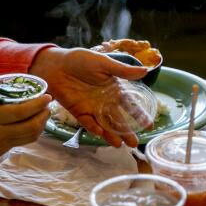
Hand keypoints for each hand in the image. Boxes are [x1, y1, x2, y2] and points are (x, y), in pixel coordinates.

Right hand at [0, 94, 51, 180]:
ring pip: (30, 137)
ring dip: (41, 125)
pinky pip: (21, 141)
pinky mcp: (0, 153)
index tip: (48, 96)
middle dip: (45, 115)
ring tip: (43, 114)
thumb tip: (6, 96)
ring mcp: (1, 146)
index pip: (22, 111)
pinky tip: (29, 123)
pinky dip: (30, 132)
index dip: (39, 104)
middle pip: (32, 126)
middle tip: (48, 105)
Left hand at [30, 47, 149, 146]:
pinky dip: (93, 128)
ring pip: (104, 124)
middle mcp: (105, 101)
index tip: (149, 125)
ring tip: (120, 145)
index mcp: (115, 89)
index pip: (130, 104)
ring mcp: (92, 108)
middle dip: (127, 131)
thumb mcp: (104, 63)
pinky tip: (100, 133)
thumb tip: (146, 71)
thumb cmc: (81, 60)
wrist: (57, 65)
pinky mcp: (79, 112)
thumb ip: (123, 70)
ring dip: (111, 134)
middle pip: (119, 119)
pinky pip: (87, 123)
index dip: (139, 115)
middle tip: (135, 144)